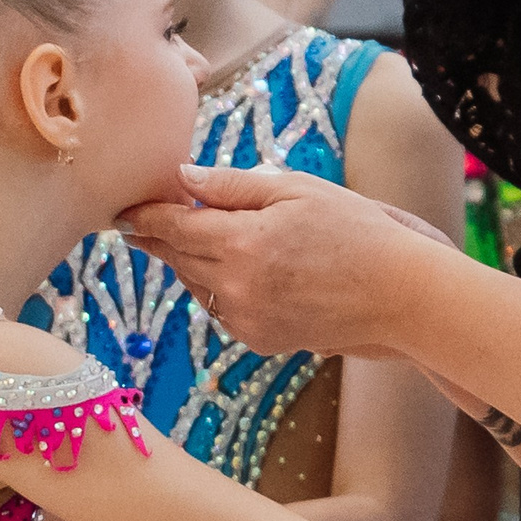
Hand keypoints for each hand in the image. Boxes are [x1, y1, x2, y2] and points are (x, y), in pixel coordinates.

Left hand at [119, 163, 451, 357]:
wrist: (400, 295)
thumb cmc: (357, 231)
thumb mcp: (296, 190)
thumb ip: (232, 186)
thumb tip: (183, 179)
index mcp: (241, 242)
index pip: (172, 227)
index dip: (142, 216)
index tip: (120, 211)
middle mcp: (236, 287)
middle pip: (179, 259)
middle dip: (162, 239)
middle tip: (144, 223)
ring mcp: (247, 319)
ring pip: (198, 288)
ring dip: (194, 266)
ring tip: (202, 243)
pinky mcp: (262, 341)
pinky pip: (224, 312)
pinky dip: (223, 292)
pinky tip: (243, 275)